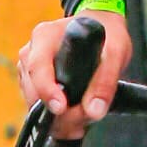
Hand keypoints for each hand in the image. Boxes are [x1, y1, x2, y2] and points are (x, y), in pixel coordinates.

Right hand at [17, 8, 132, 133]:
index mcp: (45, 36)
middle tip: (86, 116)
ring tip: (85, 114)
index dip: (47, 91)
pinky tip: (77, 117)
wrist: (101, 28)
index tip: (61, 108)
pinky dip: (58, 119)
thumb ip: (106, 80)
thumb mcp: (116, 51)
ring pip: (36, 105)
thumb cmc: (106, 34)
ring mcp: (29, 70)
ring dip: (60, 118)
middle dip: (60, 113)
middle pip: (34, 93)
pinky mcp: (33, 85)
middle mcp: (31, 52)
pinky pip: (40, 109)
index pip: (38, 68)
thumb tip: (93, 110)